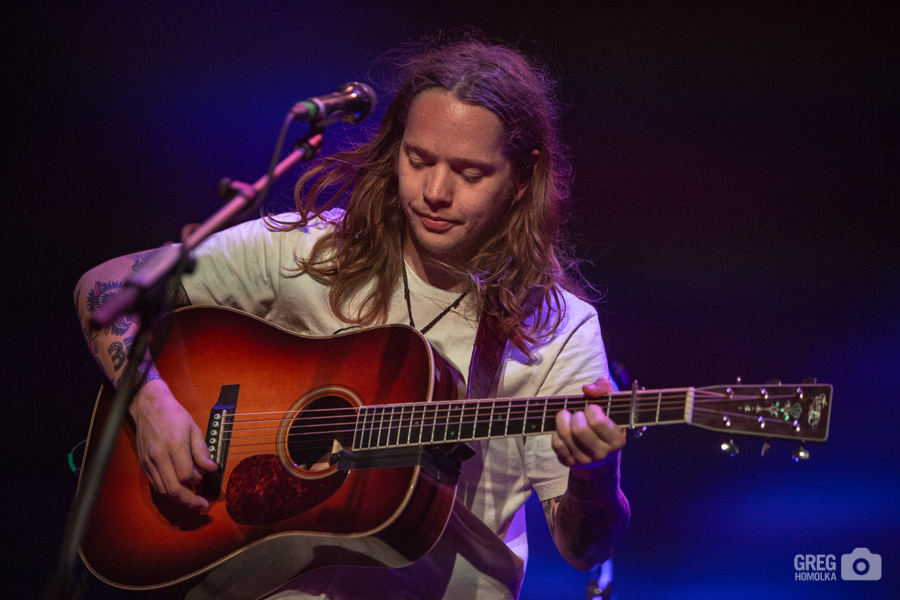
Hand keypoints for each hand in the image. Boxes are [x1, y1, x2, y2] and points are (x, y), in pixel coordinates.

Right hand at [129, 379, 219, 510]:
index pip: (186, 476)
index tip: (204, 477)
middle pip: (173, 489)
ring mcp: (149, 462)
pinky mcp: (144, 465)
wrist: (148, 406)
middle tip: (203, 507)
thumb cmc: (174, 415)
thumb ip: (202, 450)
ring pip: (163, 491)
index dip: (197, 481)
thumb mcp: (194, 428)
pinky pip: (156, 485)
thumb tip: (212, 469)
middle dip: (190, 502)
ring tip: (193, 503)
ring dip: (179, 500)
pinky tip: (180, 494)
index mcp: (174, 446)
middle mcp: (159, 457)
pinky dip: (169, 492)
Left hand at [551, 377, 625, 468]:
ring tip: (569, 417)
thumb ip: (603, 388)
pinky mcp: (570, 462)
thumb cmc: (605, 420)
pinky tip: (564, 430)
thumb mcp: (611, 401)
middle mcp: (602, 453)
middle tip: (580, 414)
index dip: (591, 410)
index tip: (592, 409)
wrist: (601, 450)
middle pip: (579, 430)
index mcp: (616, 440)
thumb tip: (586, 389)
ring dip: (563, 420)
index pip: (597, 422)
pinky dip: (556, 432)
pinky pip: (556, 444)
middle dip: (576, 415)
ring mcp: (585, 460)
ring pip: (565, 436)